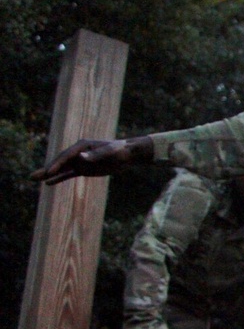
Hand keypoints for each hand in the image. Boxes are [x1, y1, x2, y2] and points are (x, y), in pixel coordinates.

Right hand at [30, 136, 153, 184]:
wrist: (127, 154)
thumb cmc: (119, 151)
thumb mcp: (109, 152)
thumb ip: (95, 155)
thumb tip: (81, 157)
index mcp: (82, 146)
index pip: (66, 156)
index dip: (57, 165)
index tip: (48, 172)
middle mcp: (78, 153)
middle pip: (60, 162)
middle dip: (46, 170)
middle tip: (31, 177)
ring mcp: (80, 161)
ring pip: (62, 169)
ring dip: (49, 174)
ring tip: (34, 179)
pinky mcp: (84, 168)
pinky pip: (69, 174)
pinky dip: (59, 178)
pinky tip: (49, 182)